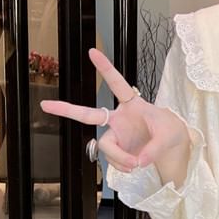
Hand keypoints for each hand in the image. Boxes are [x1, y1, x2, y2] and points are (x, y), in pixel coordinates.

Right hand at [40, 48, 190, 172]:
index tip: (93, 51)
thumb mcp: (169, 136)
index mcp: (133, 105)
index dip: (105, 69)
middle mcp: (119, 118)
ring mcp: (116, 134)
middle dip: (66, 109)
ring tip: (136, 163)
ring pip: (106, 146)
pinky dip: (123, 165)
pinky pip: (113, 160)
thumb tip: (137, 161)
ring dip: (119, 157)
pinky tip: (133, 166)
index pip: (118, 85)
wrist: (173, 148)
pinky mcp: (117, 150)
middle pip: (88, 114)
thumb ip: (154, 148)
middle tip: (46, 104)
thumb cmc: (171, 131)